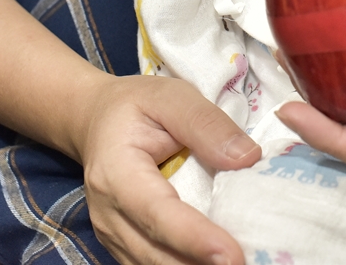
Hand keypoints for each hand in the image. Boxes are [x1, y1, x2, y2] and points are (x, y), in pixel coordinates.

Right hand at [76, 74, 261, 264]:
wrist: (97, 120)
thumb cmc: (137, 106)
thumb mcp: (172, 98)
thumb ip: (206, 124)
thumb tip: (247, 158)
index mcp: (117, 173)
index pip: (157, 213)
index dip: (194, 238)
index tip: (232, 255)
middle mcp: (109, 213)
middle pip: (155, 254)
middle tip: (247, 264)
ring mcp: (114, 235)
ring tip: (240, 263)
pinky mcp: (125, 245)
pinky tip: (215, 261)